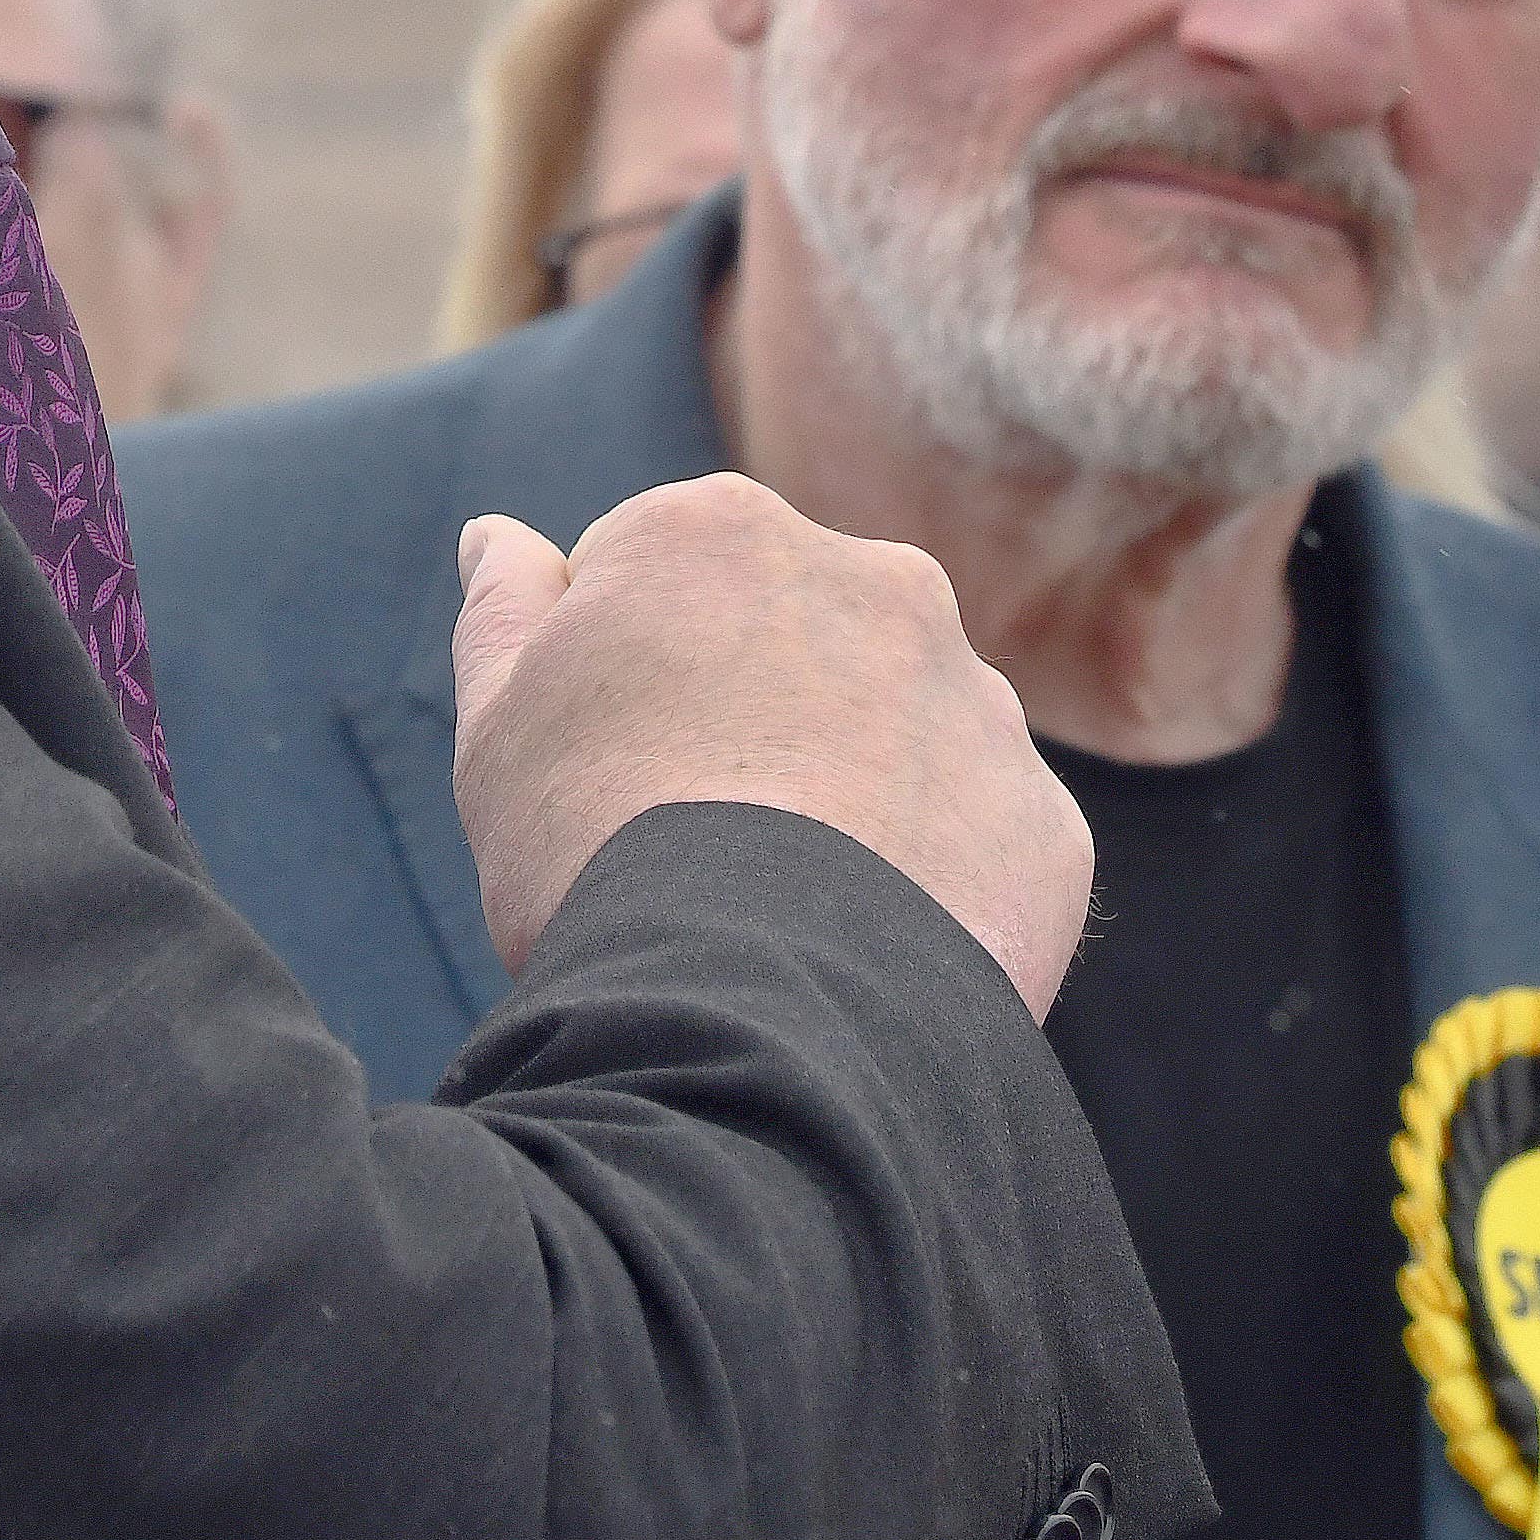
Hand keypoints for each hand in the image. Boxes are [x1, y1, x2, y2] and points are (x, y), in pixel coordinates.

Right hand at [448, 476, 1093, 1010]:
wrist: (756, 1009)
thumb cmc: (593, 853)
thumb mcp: (500, 727)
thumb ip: (505, 615)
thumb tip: (499, 536)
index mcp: (720, 530)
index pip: (659, 581)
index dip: (621, 684)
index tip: (606, 772)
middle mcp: (871, 578)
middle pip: (796, 643)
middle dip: (756, 716)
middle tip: (695, 843)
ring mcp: (973, 695)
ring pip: (901, 736)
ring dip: (854, 795)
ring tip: (785, 915)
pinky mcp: (1040, 813)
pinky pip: (978, 842)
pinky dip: (932, 888)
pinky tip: (864, 956)